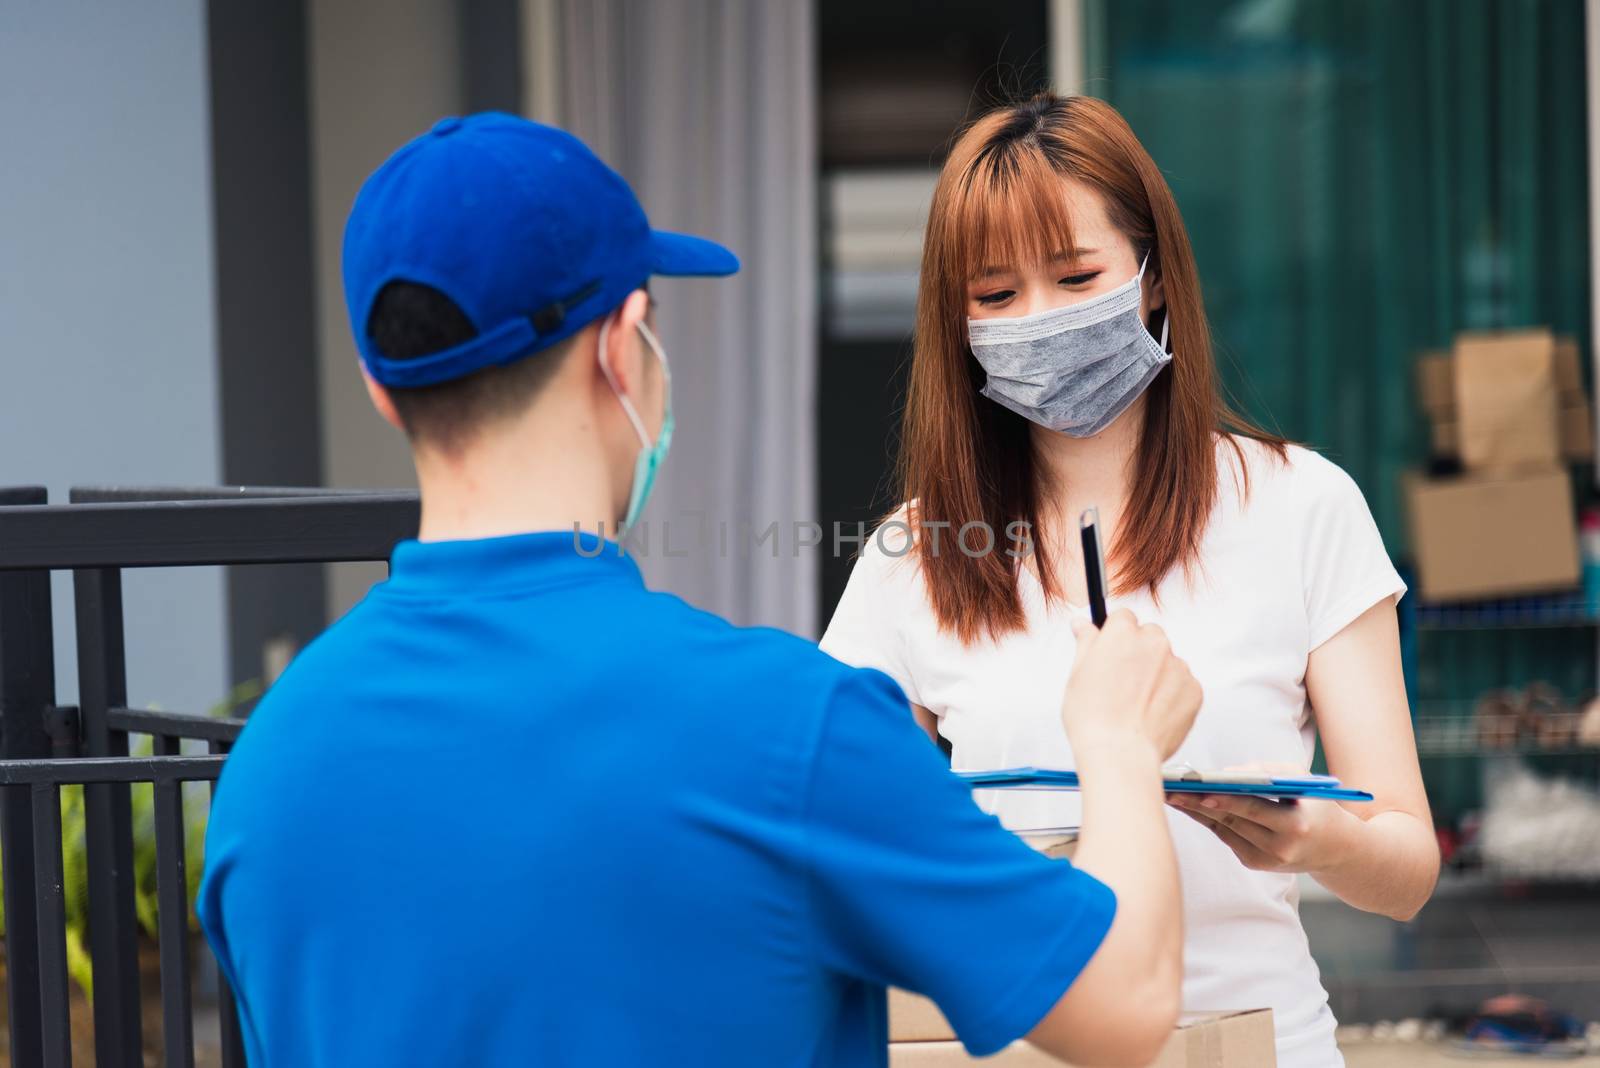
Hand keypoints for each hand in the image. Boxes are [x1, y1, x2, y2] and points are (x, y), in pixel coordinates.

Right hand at [1063, 610, 1200, 760]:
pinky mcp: (1194, 690)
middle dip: (1139, 653)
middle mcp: (1155, 643)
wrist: (1120, 753)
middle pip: (1150, 636)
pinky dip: (1171, 696)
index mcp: (1123, 634)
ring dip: (1156, 675)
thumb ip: (1086, 643)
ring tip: (1137, 705)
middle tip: (1123, 682)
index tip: (1111, 653)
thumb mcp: (1077, 675)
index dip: (1115, 637)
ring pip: (1167, 662)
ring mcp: (1178, 666)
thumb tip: (1082, 624)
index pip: (1124, 618)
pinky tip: (1152, 714)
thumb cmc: (1093, 718)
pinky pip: (1182, 685)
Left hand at [1168, 765, 1361, 872]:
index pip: (1253, 809)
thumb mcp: (1302, 781)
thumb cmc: (1317, 805)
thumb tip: (1225, 773)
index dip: (1225, 801)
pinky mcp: (1256, 864)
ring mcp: (1266, 860)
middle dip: (1199, 804)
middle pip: (1232, 821)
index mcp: (1295, 824)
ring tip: (1171, 793)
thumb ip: (1267, 772)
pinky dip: (1209, 820)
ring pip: (1224, 830)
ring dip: (1196, 811)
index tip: (1199, 790)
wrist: (1337, 849)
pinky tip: (1188, 805)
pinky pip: (1227, 837)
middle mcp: (1280, 847)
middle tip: (1171, 788)